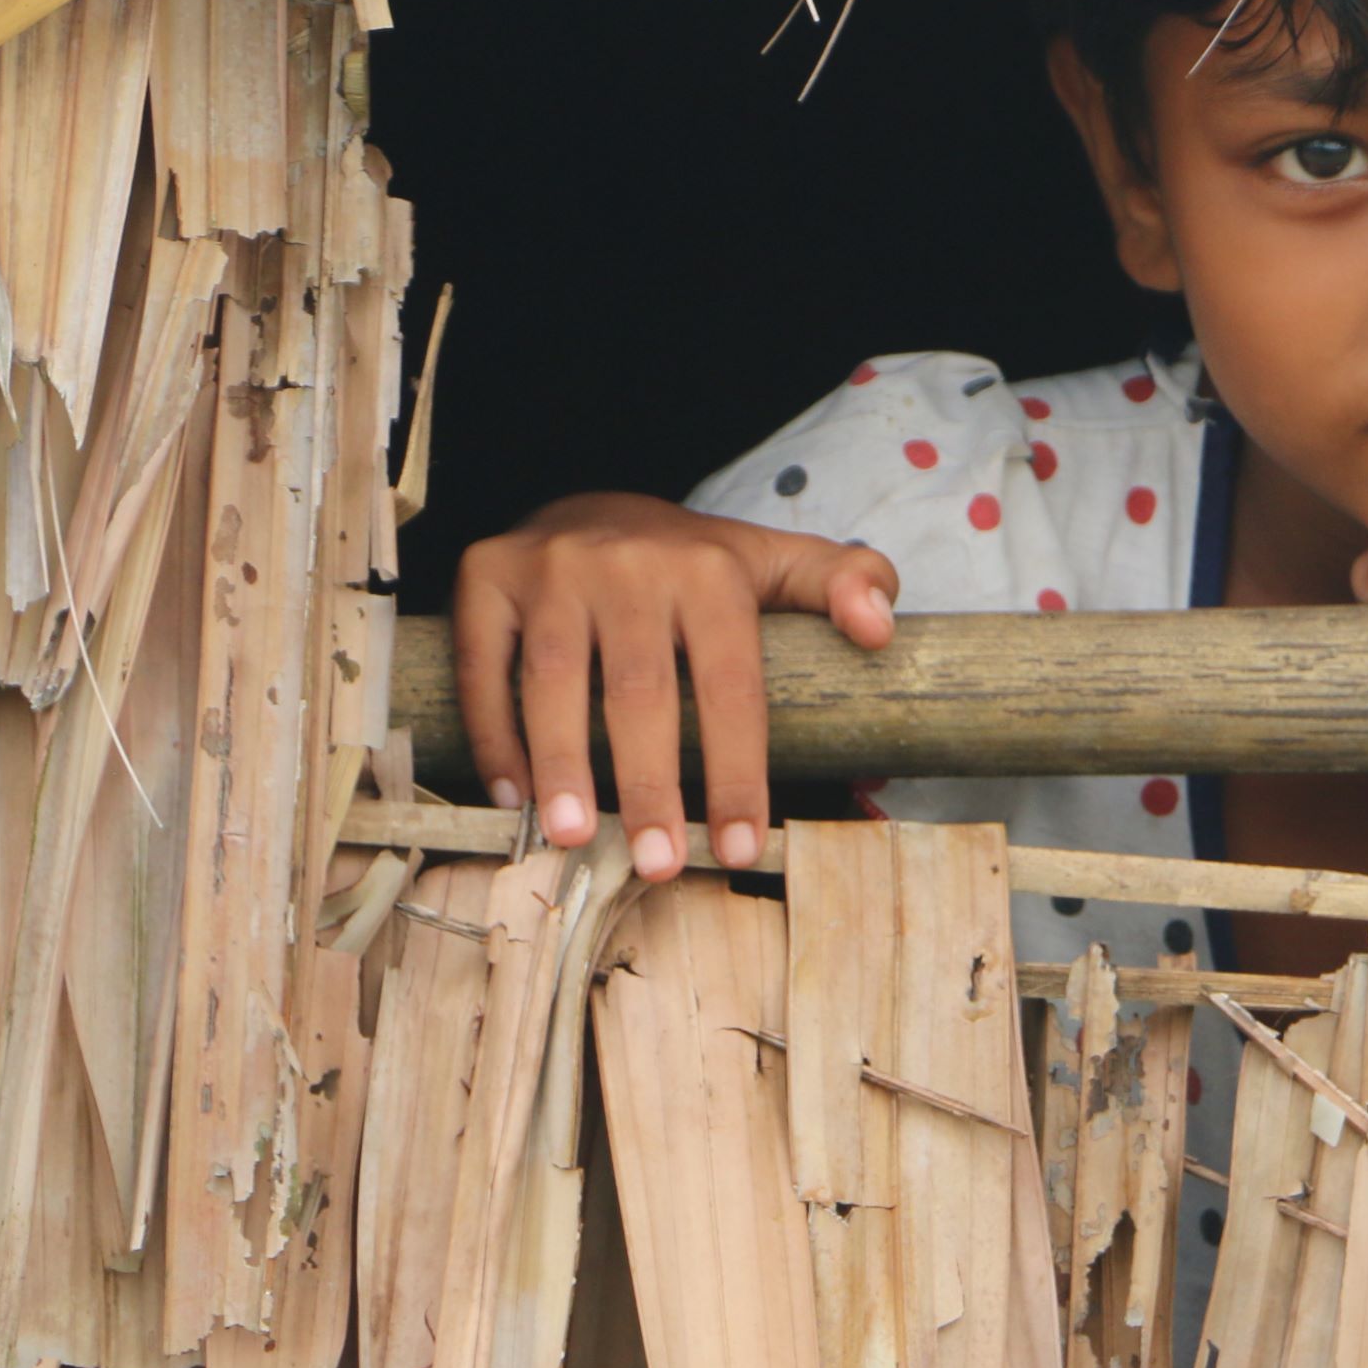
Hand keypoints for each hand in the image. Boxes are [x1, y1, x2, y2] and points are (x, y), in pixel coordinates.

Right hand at [451, 493, 897, 880]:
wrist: (587, 503)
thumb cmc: (689, 565)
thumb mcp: (775, 562)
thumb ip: (845, 584)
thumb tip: (882, 630)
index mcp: (709, 569)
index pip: (729, 684)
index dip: (738, 771)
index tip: (741, 847)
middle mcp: (627, 562)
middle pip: (639, 691)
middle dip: (650, 785)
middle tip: (657, 863)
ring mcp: (550, 567)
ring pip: (555, 681)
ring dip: (563, 766)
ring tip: (575, 838)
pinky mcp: (486, 575)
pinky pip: (486, 668)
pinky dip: (495, 736)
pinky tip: (514, 798)